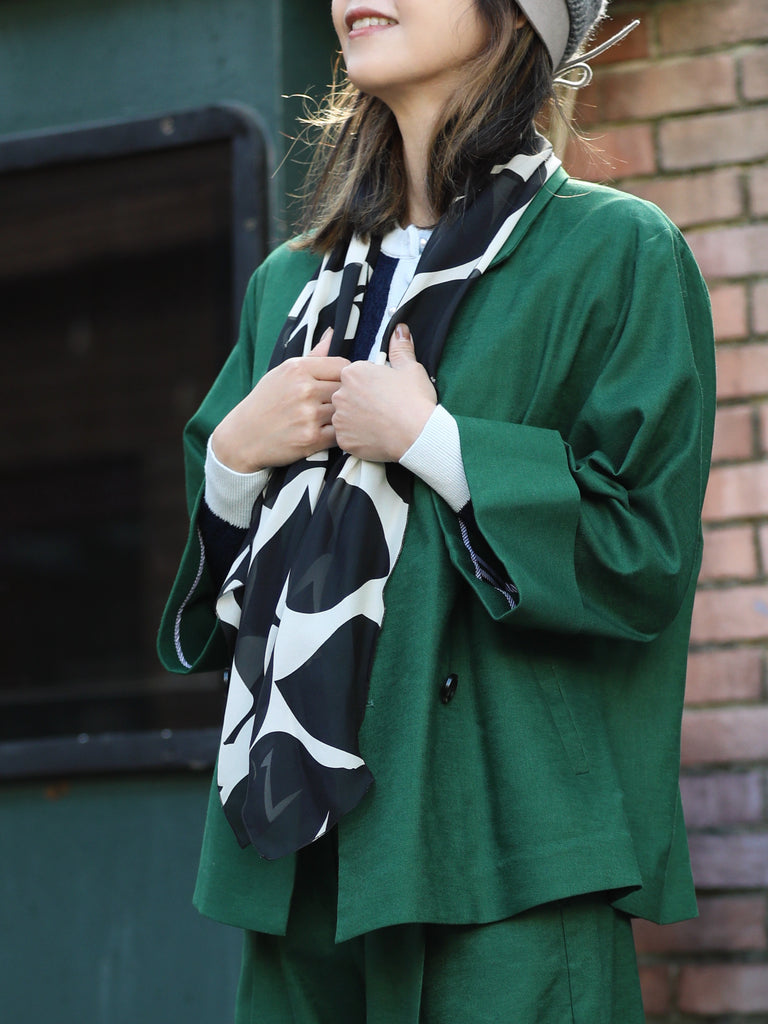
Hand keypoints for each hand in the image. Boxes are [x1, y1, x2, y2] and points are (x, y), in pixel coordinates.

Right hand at [211, 328, 348, 470]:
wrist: (243, 437)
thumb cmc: (265, 402)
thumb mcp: (282, 372)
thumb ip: (313, 355)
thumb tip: (333, 333)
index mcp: (297, 369)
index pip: (342, 366)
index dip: (344, 376)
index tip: (337, 384)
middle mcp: (304, 389)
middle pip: (345, 389)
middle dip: (343, 396)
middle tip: (332, 404)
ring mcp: (308, 415)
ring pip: (343, 411)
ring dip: (339, 416)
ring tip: (327, 418)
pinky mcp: (312, 439)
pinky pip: (339, 433)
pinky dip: (336, 434)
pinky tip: (324, 432)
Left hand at [332, 324, 436, 461]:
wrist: (417, 435)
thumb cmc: (414, 400)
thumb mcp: (410, 368)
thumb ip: (400, 348)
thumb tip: (399, 330)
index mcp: (353, 373)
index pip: (354, 375)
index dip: (370, 383)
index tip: (383, 391)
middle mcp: (340, 394)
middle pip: (346, 394)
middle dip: (360, 400)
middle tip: (383, 407)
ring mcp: (340, 418)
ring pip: (345, 416)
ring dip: (357, 418)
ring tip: (380, 423)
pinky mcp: (343, 440)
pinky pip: (347, 437)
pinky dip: (358, 437)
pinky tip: (375, 435)